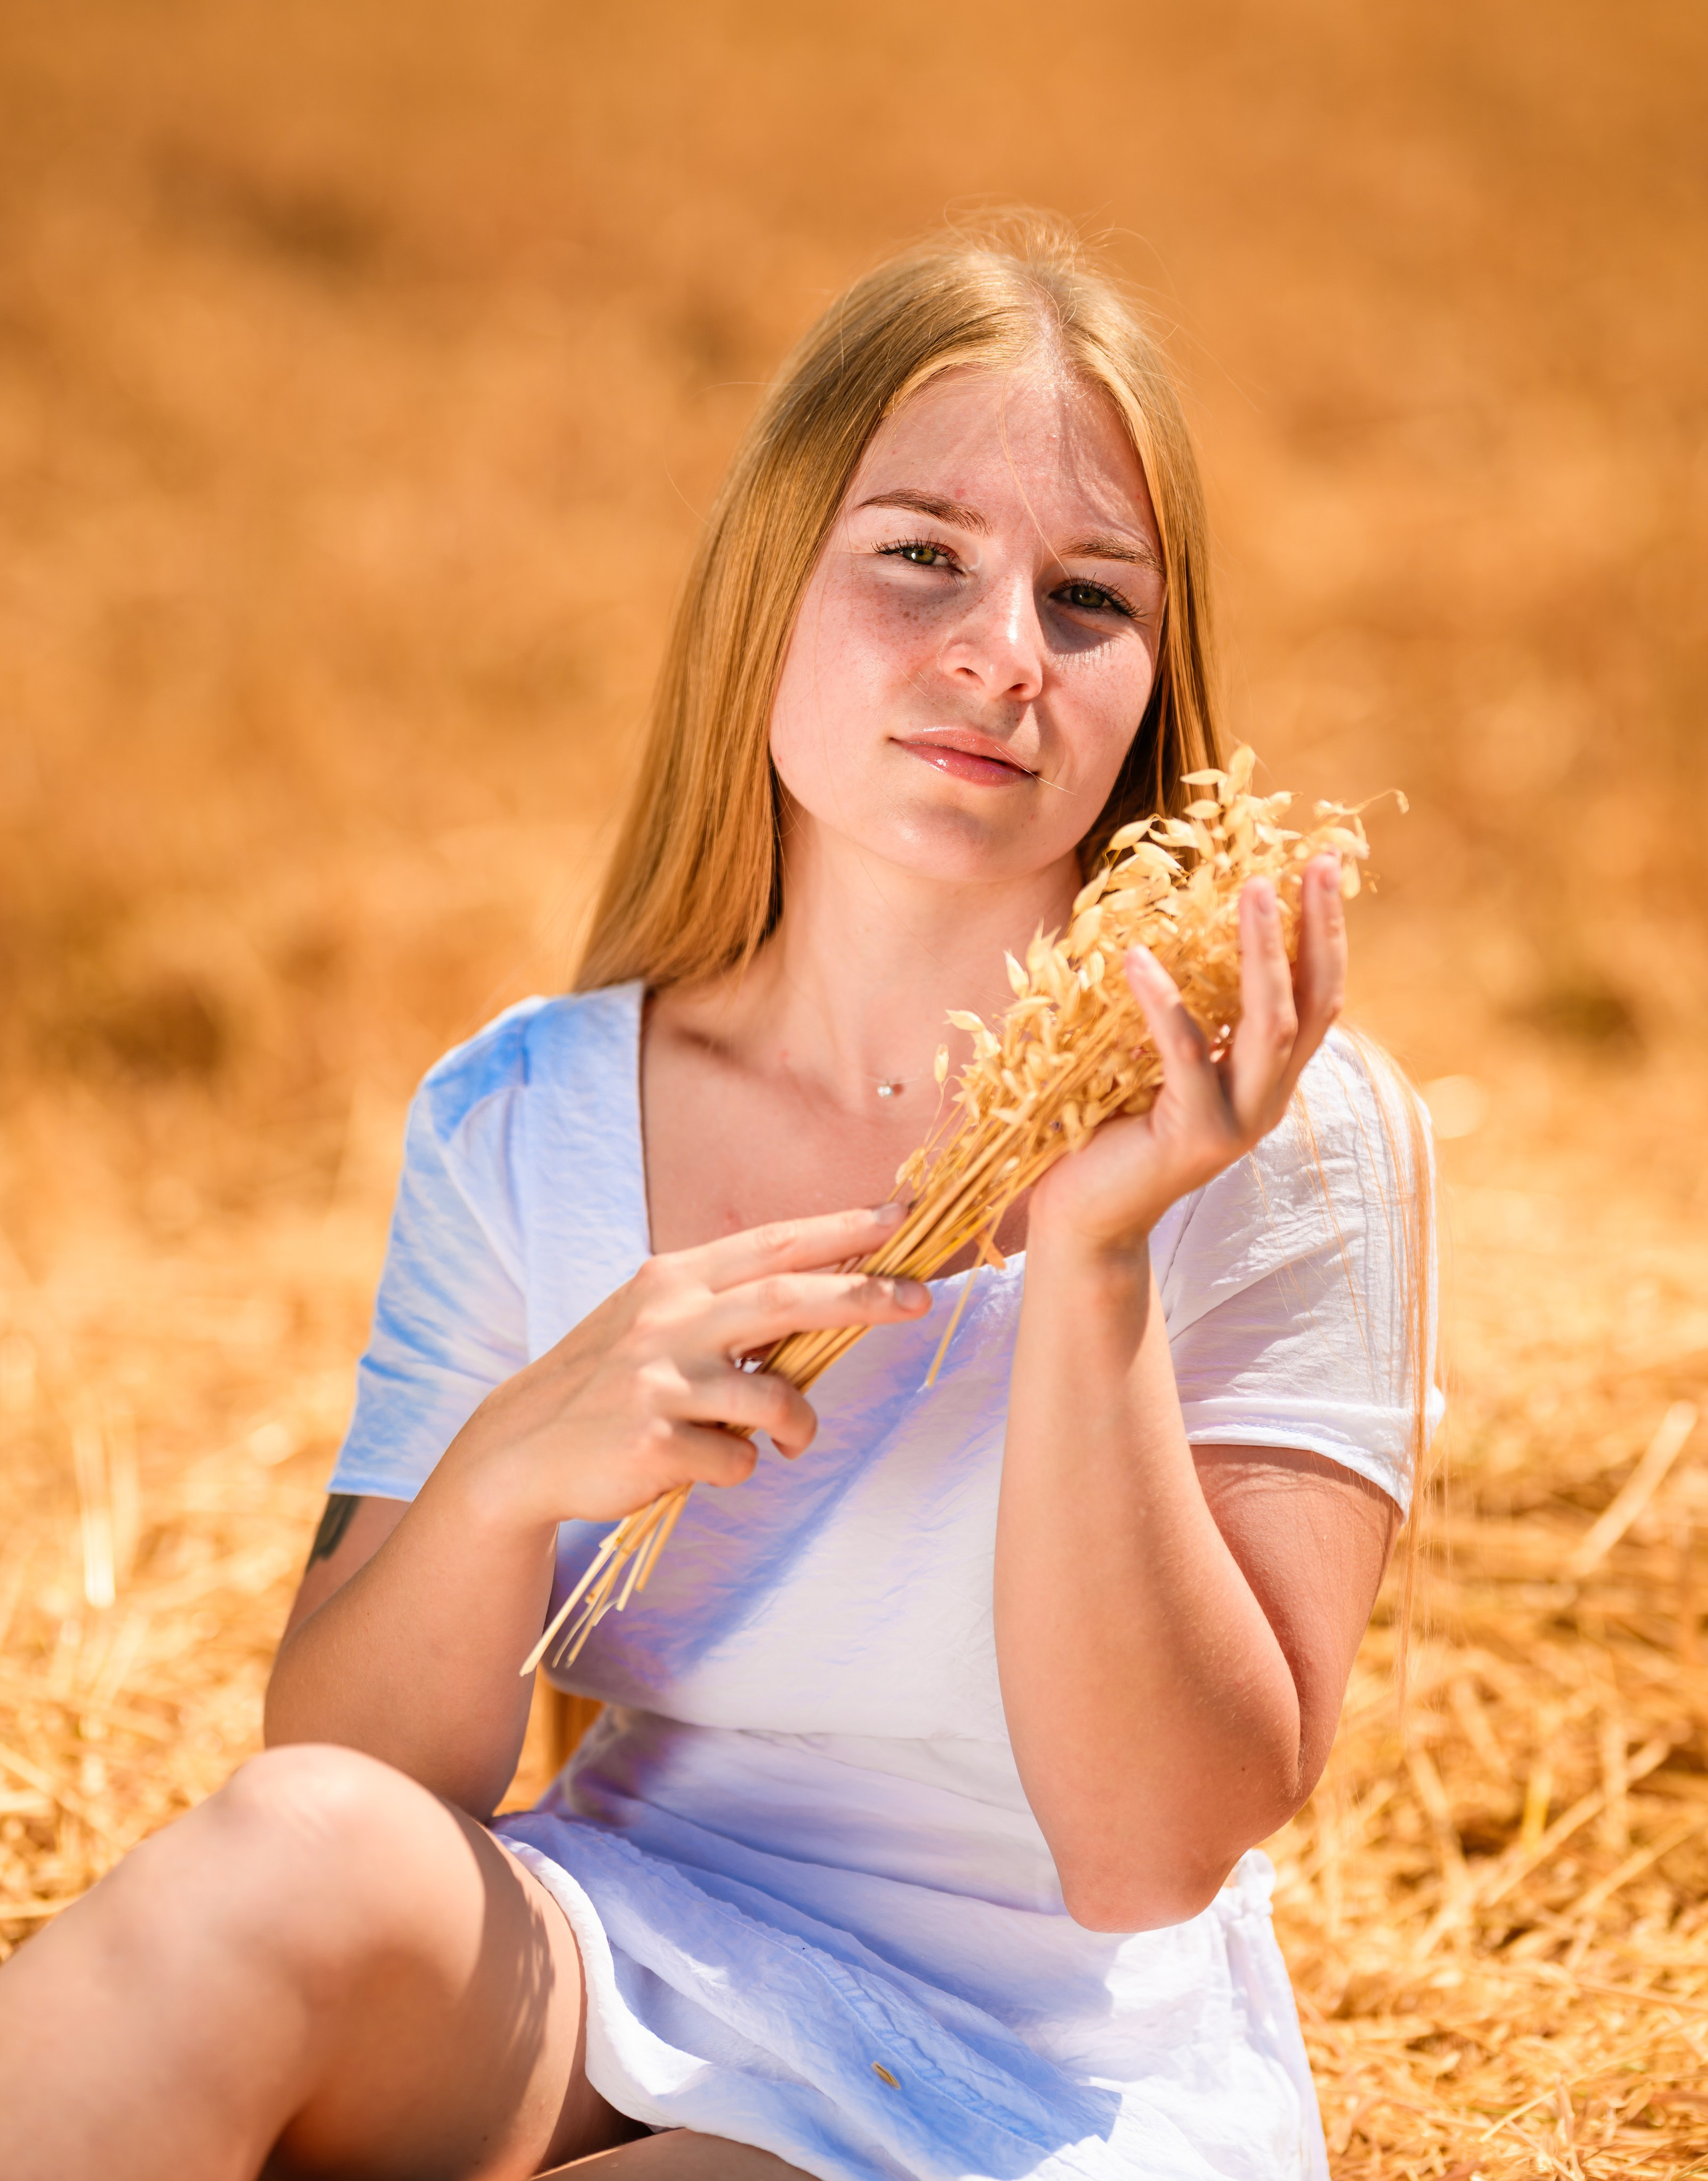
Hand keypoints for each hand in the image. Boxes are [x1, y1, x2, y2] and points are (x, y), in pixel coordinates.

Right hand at [437, 1204, 930, 1532]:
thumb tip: (823, 1291)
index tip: (901, 1218)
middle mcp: (668, 1319)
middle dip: (862, 1296)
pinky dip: (738, 1466)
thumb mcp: (656, 1320)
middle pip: (788, 1297)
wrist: (520, 1449)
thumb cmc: (608, 1382)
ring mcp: (659, 1380)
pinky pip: (736, 1460)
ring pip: (775, 1397)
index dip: (841, 1229)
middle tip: (919, 1299)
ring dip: (798, 1425)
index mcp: (674, 1280)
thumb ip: (725, 1304)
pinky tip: (702, 1463)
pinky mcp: (654, 1442)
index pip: (773, 1244)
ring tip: (789, 1438)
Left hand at [1031, 853, 1346, 1252]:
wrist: (1087, 1218)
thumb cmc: (1112, 1129)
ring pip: (1270, 1024)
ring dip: (1264, 951)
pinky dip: (1163, 1001)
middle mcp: (1267, 1101)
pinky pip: (1185, 1053)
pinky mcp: (1193, 1136)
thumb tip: (1174, 930)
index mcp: (1267, 1080)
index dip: (1326, 934)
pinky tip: (1137, 957)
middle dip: (1318, 929)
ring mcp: (1237, 1122)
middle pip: (1312, 1003)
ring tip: (1253, 888)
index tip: (1325, 867)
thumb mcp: (1162, 1066)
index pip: (1317, 997)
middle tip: (1317, 863)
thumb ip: (1191, 1017)